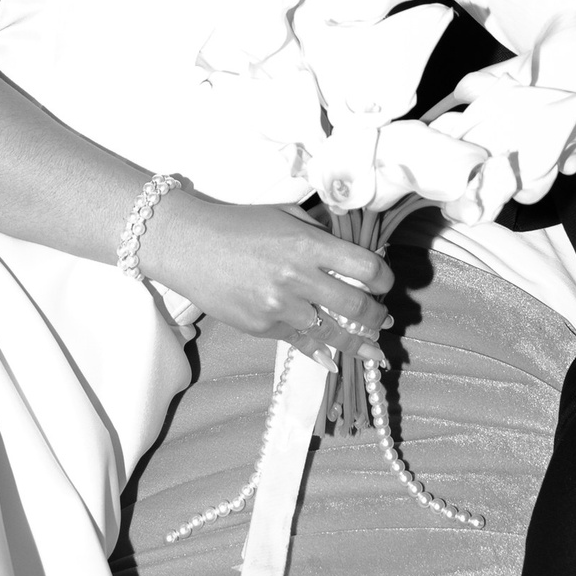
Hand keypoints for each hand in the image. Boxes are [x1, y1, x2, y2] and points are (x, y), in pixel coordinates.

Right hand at [142, 187, 393, 352]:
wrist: (189, 246)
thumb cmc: (239, 224)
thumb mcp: (286, 214)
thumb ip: (320, 233)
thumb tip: (353, 251)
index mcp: (308, 244)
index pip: (366, 267)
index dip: (385, 278)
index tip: (386, 283)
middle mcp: (297, 278)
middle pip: (356, 306)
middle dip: (378, 316)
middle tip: (385, 318)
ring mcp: (279, 307)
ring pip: (332, 333)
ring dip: (357, 342)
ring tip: (374, 348)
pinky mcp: (263, 328)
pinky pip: (301, 343)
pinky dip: (321, 353)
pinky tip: (335, 361)